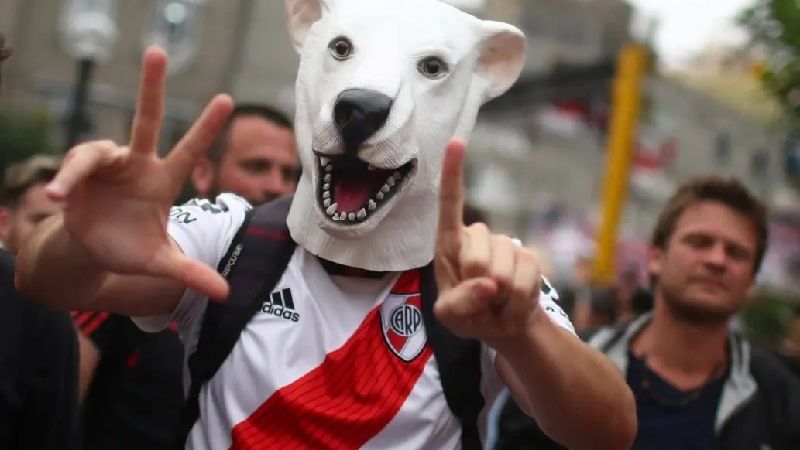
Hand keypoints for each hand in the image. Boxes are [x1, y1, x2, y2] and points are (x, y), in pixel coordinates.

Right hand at [46, 47, 232, 299]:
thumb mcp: (161, 263)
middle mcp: (137, 165)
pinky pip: (72, 168)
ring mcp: (108, 165)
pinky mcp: (79, 172)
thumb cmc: (130, 248)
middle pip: (146, 120)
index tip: (227, 99)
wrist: (92, 251)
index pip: (189, 150)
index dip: (206, 127)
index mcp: (163, 182)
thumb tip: (225, 293)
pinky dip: (64, 180)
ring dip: (77, 168)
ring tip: (61, 193)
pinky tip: (56, 198)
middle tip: (156, 52)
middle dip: (150, 87)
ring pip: (96, 151)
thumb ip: (190, 274)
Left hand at [434, 140, 542, 344]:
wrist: (503, 326)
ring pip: (504, 271)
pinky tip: (512, 302)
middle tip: (480, 299)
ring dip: (501, 298)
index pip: (449, 204)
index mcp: (449, 245)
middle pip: (478, 259)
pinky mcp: (529, 257)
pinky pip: (526, 278)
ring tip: (495, 302)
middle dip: (480, 287)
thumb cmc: (468, 314)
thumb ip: (461, 302)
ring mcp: (505, 245)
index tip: (457, 141)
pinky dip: (518, 300)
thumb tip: (488, 283)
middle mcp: (477, 238)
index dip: (453, 173)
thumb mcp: (451, 317)